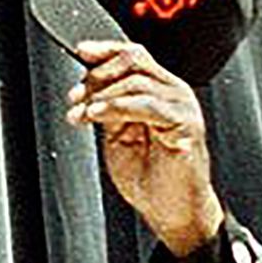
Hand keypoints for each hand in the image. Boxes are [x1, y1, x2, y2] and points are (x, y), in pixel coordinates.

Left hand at [67, 42, 226, 256]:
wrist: (173, 212)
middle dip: (97, 76)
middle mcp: (174, 94)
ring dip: (101, 95)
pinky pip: (149, 104)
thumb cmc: (152, 179)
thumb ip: (109, 109)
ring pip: (137, 81)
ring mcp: (182, 108)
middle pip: (134, 61)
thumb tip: (88, 90)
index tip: (81, 52)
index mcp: (160, 92)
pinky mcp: (186, 125)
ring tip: (82, 113)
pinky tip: (97, 115)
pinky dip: (118, 106)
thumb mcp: (119, 136)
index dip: (106, 50)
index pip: (134, 56)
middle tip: (75, 96)